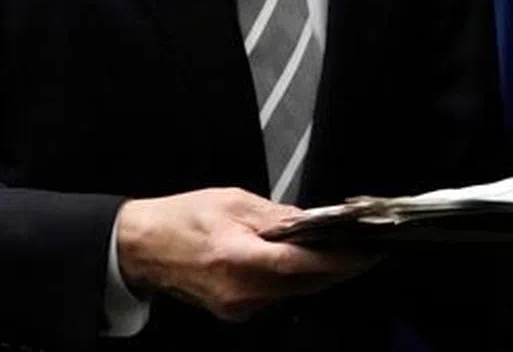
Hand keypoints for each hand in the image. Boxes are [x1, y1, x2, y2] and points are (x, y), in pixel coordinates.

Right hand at [115, 187, 377, 320]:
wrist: (144, 247)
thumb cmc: (185, 216)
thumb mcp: (233, 201)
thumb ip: (274, 216)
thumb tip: (311, 222)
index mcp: (238, 258)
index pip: (300, 265)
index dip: (338, 261)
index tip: (367, 251)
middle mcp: (241, 292)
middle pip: (304, 284)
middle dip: (338, 268)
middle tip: (366, 248)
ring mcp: (238, 307)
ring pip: (293, 291)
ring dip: (317, 273)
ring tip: (339, 248)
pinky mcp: (235, 311)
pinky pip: (275, 295)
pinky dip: (293, 278)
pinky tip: (302, 259)